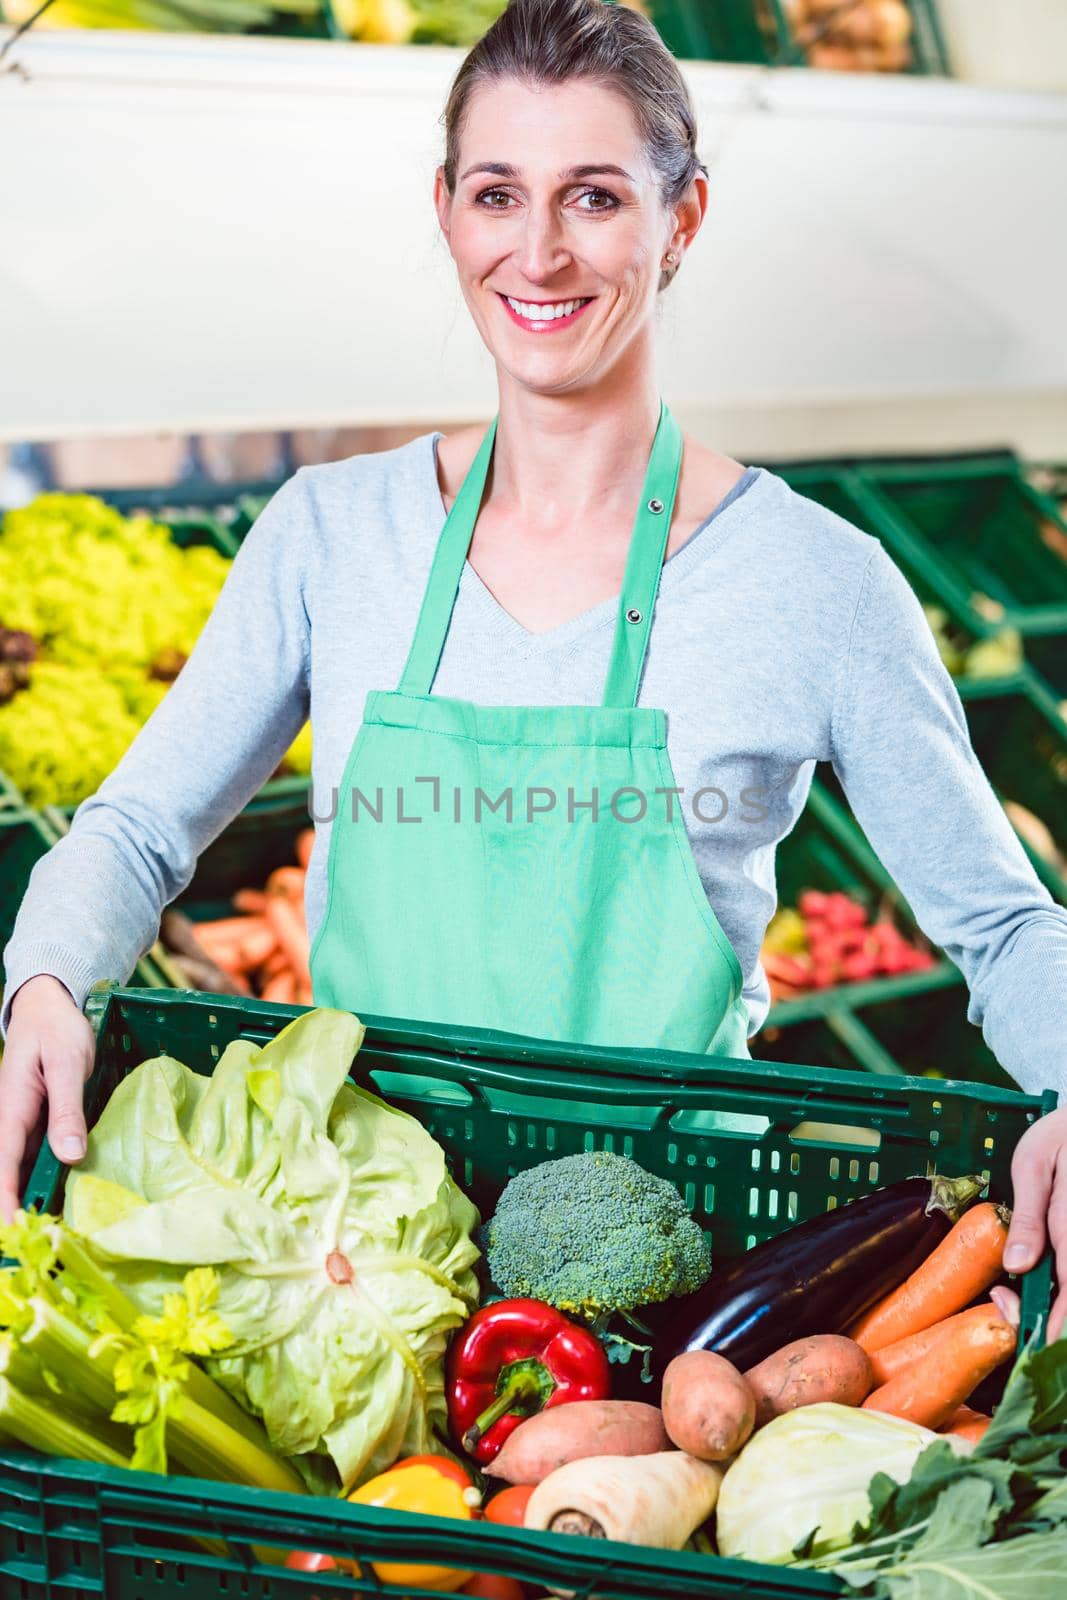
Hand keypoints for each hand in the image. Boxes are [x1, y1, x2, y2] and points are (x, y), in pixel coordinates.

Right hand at [0, 975, 94, 1222]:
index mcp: (11, 1110)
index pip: (2, 1165)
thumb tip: (69, 1155)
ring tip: (53, 1236)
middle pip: (9, 1174)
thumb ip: (68, 1108)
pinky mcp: (38, 1124)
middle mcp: (12, 1124)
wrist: (51, 1006)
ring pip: (23, 1170)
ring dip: (33, 1198)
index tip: (12, 1231)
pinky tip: (63, 1201)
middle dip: (18, 1209)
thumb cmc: (58, 1030)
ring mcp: (23, 1126)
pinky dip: (46, 1181)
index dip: (5, 1200)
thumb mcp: (69, 1063)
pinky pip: (37, 1159)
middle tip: (37, 1247)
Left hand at [1004, 1105, 1066, 1341]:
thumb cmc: (1063, 1137)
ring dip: (1060, 1309)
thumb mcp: (1035, 1166)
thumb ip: (1029, 1219)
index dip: (1049, 1329)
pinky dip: (1063, 1289)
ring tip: (1025, 1301)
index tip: (1020, 1329)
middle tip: (1014, 1310)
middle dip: (1053, 1324)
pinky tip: (1046, 1282)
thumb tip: (1017, 1267)